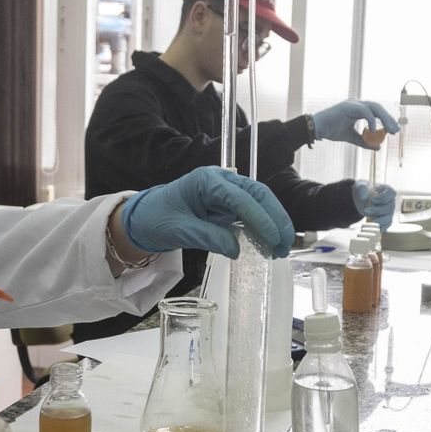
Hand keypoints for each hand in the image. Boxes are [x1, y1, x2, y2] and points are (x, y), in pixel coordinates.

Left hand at [123, 167, 295, 258]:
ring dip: (274, 223)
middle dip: (276, 218)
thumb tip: (237, 250)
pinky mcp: (227, 205)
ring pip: (259, 202)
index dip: (260, 217)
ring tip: (282, 248)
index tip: (273, 237)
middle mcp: (220, 181)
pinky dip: (263, 227)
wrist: (144, 218)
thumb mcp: (178, 230)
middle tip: (286, 243)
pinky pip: (251, 213)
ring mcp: (226, 192)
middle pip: (258, 194)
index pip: (240, 197)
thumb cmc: (156, 218)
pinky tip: (269, 244)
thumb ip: (208, 237)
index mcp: (206, 181)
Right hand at [311, 100, 400, 148]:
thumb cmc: (331, 131)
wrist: (317, 129)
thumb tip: (378, 147)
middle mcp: (357, 104)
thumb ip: (365, 141)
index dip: (387, 120)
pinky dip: (371, 120)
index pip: (377, 112)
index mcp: (358, 109)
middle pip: (378, 108)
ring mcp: (353, 103)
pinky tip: (373, 130)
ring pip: (374, 107)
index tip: (394, 131)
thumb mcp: (352, 138)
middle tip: (395, 131)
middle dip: (388, 119)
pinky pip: (365, 111)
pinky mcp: (349, 106)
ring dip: (384, 119)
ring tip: (389, 130)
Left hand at [352, 182, 397, 228]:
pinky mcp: (386, 220)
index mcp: (387, 190)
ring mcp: (390, 212)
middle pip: (390, 207)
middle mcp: (391, 201)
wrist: (361, 199)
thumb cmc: (363, 190)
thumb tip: (363, 197)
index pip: (391, 193)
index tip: (372, 200)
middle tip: (366, 210)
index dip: (383, 197)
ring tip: (369, 221)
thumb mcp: (360, 186)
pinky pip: (386, 225)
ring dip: (379, 221)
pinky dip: (380, 228)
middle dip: (378, 210)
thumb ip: (361, 188)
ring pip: (388, 218)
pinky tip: (373, 228)